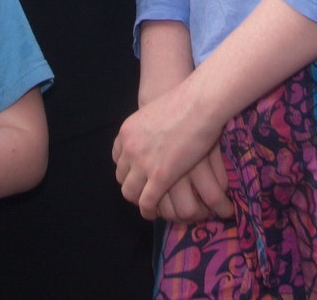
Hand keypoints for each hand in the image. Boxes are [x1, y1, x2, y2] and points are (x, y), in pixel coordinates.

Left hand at [113, 79, 223, 219]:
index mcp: (126, 132)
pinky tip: (155, 214)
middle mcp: (129, 148)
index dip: (129, 171)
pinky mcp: (159, 176)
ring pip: (131, 193)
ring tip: (150, 207)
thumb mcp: (154, 113)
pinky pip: (147, 202)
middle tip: (145, 193)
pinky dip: (149, 211)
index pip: (118, 159)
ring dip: (139, 202)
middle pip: (122, 178)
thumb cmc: (184, 102)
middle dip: (132, 188)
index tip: (139, 177)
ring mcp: (142, 163)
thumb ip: (148, 128)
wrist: (197, 102)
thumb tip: (155, 139)